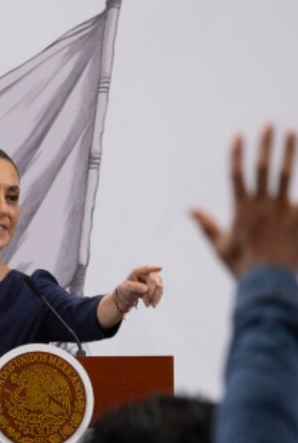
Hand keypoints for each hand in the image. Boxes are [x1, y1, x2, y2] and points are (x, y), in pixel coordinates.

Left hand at [114, 265, 164, 310]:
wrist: (129, 295)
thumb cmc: (126, 290)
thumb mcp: (126, 288)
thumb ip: (134, 287)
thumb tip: (146, 288)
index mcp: (137, 271)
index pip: (145, 269)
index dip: (152, 268)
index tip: (160, 268)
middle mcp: (146, 272)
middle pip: (153, 282)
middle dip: (150, 294)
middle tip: (146, 304)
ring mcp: (153, 277)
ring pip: (159, 286)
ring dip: (155, 297)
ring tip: (148, 305)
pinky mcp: (157, 283)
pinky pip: (161, 290)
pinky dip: (157, 298)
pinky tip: (153, 304)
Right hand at [192, 125, 297, 276]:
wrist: (270, 283)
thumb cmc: (242, 266)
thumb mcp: (220, 246)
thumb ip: (206, 225)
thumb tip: (191, 208)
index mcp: (242, 209)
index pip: (237, 174)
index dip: (237, 153)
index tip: (238, 135)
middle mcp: (263, 205)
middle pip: (264, 167)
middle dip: (266, 144)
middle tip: (270, 125)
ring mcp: (284, 210)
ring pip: (287, 175)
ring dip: (289, 152)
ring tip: (292, 133)